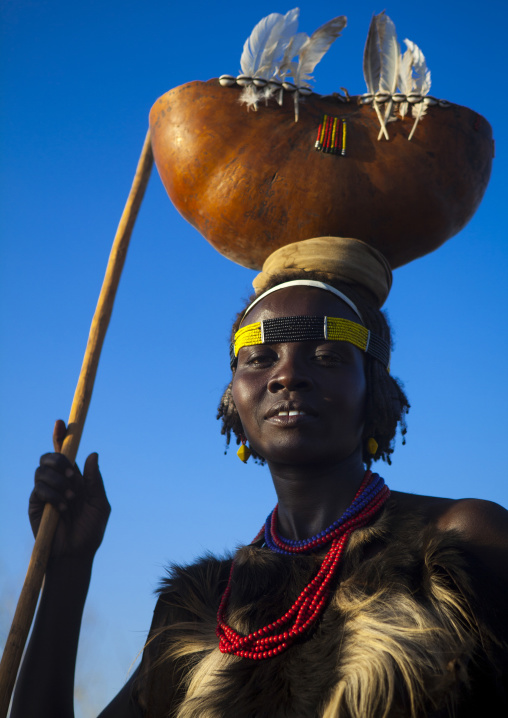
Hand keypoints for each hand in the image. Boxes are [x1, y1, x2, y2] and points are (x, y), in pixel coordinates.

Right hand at [29, 420, 110, 560]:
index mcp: (75, 478)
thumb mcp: (100, 504)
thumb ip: (95, 481)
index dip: (60, 436)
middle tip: (71, 474)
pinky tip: (62, 508)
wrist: (76, 554)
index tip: (61, 422)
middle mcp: (58, 481)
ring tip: (71, 498)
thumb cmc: (90, 530)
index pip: (66, 453)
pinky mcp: (35, 503)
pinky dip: (53, 495)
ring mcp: (45, 491)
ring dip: (58, 481)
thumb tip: (92, 454)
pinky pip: (39, 489)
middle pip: (49, 456)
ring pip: (42, 470)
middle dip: (59, 459)